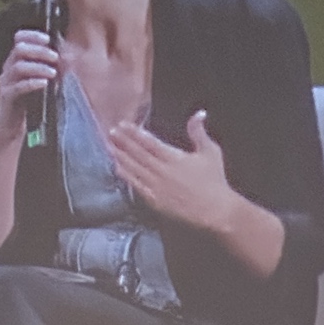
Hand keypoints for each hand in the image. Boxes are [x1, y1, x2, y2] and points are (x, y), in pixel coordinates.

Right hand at [0, 29, 60, 140]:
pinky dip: (33, 83)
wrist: (13, 127)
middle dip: (39, 51)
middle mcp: (8, 69)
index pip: (19, 39)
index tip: (48, 39)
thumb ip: (51, 68)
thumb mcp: (41, 81)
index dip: (33, 35)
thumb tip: (69, 59)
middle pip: (19, 49)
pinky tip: (44, 83)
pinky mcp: (7, 97)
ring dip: (38, 67)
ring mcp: (6, 83)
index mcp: (15, 61)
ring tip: (53, 72)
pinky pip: (18, 87)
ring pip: (18, 67)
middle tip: (55, 57)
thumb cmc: (29, 103)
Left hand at [108, 111, 246, 234]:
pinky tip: (116, 168)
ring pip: (134, 168)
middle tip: (110, 132)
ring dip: (120, 156)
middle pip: (138, 154)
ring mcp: (156, 187)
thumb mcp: (210, 152)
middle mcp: (162, 171)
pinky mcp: (154, 201)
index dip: (134, 133)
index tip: (123, 125)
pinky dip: (126, 176)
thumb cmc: (214, 181)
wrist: (215, 211)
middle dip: (123, 142)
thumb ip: (199, 132)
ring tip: (108, 146)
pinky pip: (136, 186)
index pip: (149, 142)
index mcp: (174, 158)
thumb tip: (199, 113)